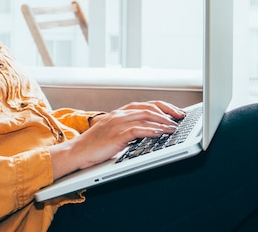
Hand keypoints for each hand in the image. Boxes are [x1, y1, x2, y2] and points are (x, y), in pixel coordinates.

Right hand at [48, 101, 185, 179]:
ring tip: (174, 127)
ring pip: (145, 117)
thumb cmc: (94, 146)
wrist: (76, 152)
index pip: (146, 105)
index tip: (175, 112)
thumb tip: (149, 133)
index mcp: (119, 113)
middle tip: (180, 117)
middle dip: (168, 111)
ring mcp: (117, 123)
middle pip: (149, 107)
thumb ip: (128, 130)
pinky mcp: (116, 134)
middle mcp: (119, 114)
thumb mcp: (113, 133)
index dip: (163, 107)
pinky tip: (160, 133)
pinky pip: (137, 130)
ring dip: (163, 122)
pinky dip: (151, 130)